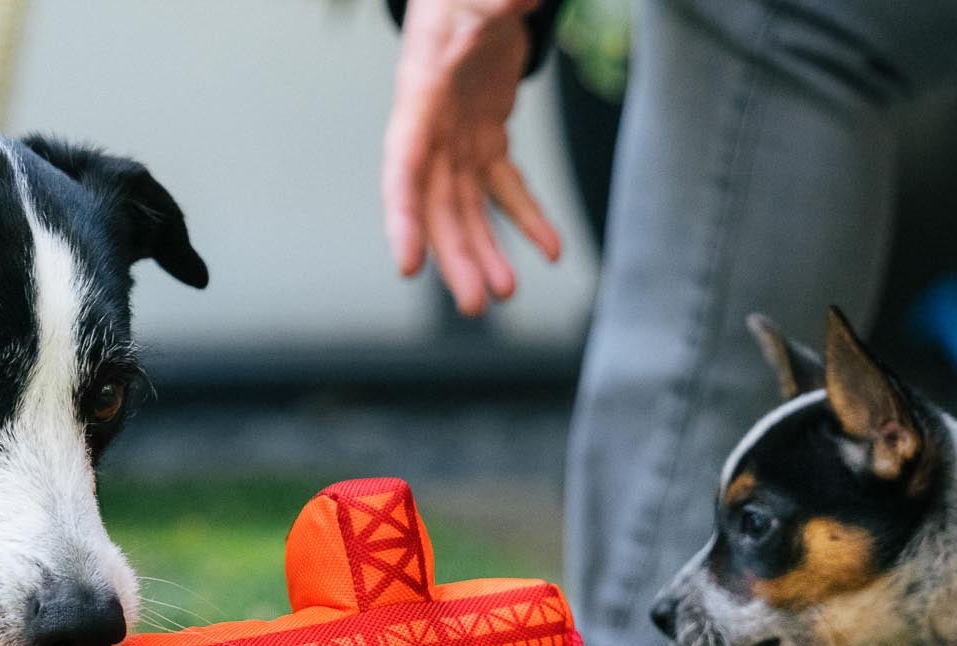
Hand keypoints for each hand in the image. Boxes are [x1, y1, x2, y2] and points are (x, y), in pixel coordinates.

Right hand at [381, 0, 562, 314]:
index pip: (404, 165)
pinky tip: (552, 251)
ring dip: (487, 251)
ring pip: (467, 208)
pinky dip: (527, 219)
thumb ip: (488, 4)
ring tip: (509, 293)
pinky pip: (504, 188)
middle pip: (437, 204)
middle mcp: (432, 125)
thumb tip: (507, 3)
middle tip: (477, 305)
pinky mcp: (484, 137)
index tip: (407, 265)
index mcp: (421, 93)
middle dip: (456, 256)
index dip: (404, 217)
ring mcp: (456, 136)